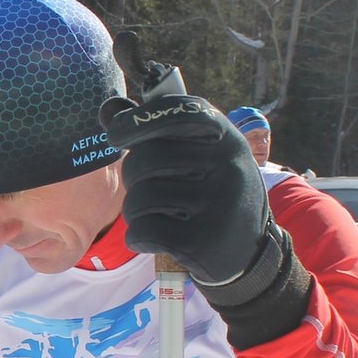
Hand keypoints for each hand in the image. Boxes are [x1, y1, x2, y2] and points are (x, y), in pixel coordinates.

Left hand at [103, 91, 272, 289]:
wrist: (248, 249)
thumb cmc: (211, 190)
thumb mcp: (200, 153)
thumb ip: (158, 128)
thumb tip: (109, 108)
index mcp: (226, 138)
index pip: (179, 112)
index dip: (139, 119)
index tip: (116, 133)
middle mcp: (226, 166)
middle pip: (147, 159)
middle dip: (132, 174)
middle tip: (144, 185)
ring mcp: (216, 204)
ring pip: (140, 199)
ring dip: (135, 210)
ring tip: (155, 213)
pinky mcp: (202, 241)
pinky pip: (143, 231)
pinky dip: (139, 237)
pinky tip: (154, 238)